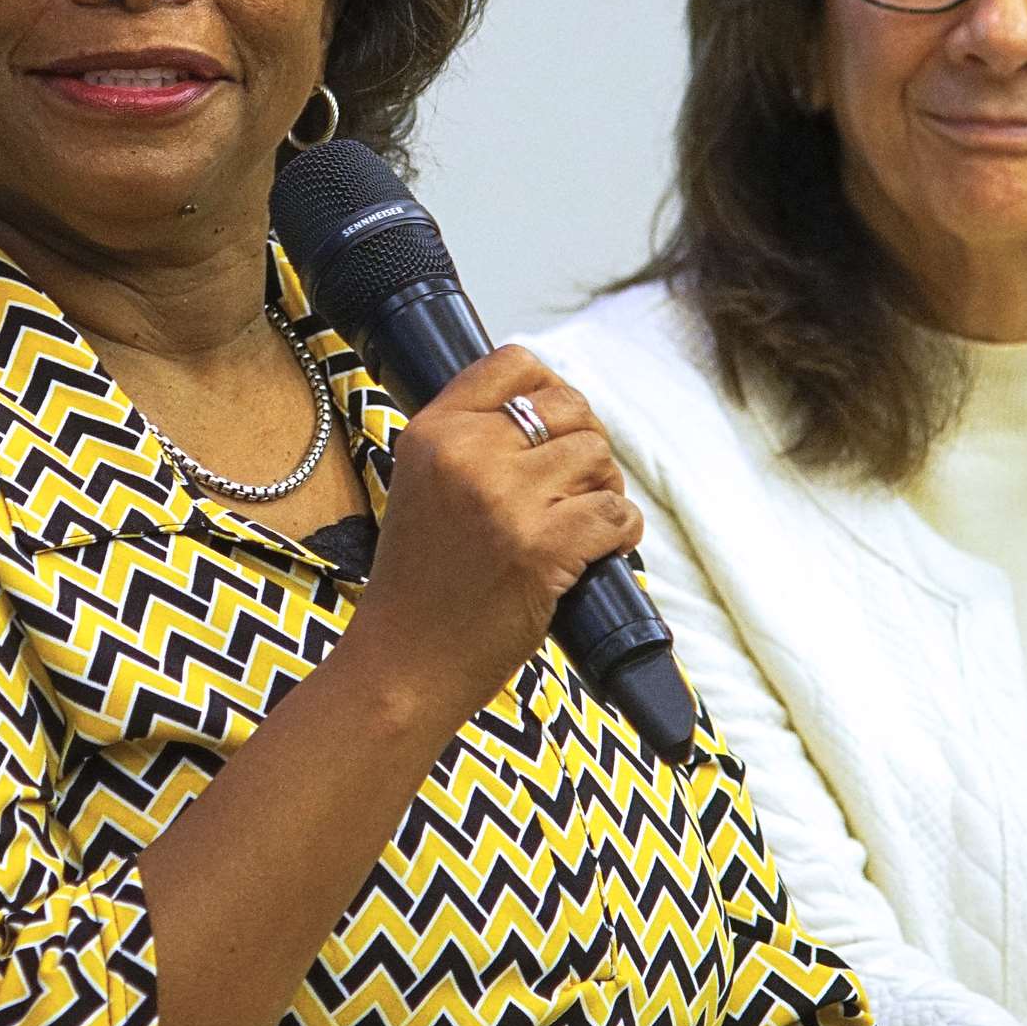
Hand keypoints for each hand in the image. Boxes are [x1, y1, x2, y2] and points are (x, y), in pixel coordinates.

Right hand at [342, 347, 643, 731]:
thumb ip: (471, 444)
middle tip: (579, 485)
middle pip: (568, 407)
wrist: (404, 661)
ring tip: (585, 522)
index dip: (551, 390)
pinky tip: (603, 550)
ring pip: (598, 456)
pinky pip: (617, 511)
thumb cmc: (420, 585)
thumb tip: (549, 413)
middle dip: (587, 443)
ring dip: (606, 489)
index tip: (557, 426)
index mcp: (433, 432)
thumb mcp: (422, 486)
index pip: (514, 364)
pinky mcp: (542, 545)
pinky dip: (622, 531)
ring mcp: (505, 498)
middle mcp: (467, 454)